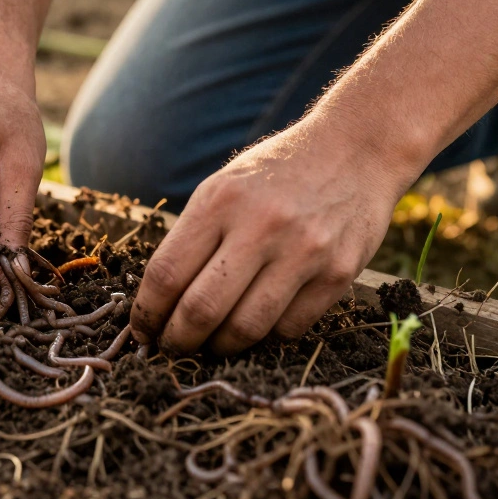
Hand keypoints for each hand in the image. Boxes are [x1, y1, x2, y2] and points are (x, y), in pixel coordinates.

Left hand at [128, 120, 416, 354]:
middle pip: (201, 310)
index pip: (167, 274)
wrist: (356, 149)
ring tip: (210, 345)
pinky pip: (289, 329)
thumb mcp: (223, 187)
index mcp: (220, 201)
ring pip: (246, 329)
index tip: (141, 331)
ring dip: (220, 348)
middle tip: (171, 349)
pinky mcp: (339, 274)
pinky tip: (255, 327)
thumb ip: (193, 237)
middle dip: (177, 341)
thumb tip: (159, 300)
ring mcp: (304, 252)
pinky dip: (265, 338)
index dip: (147, 313)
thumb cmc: (276, 174)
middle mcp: (261, 226)